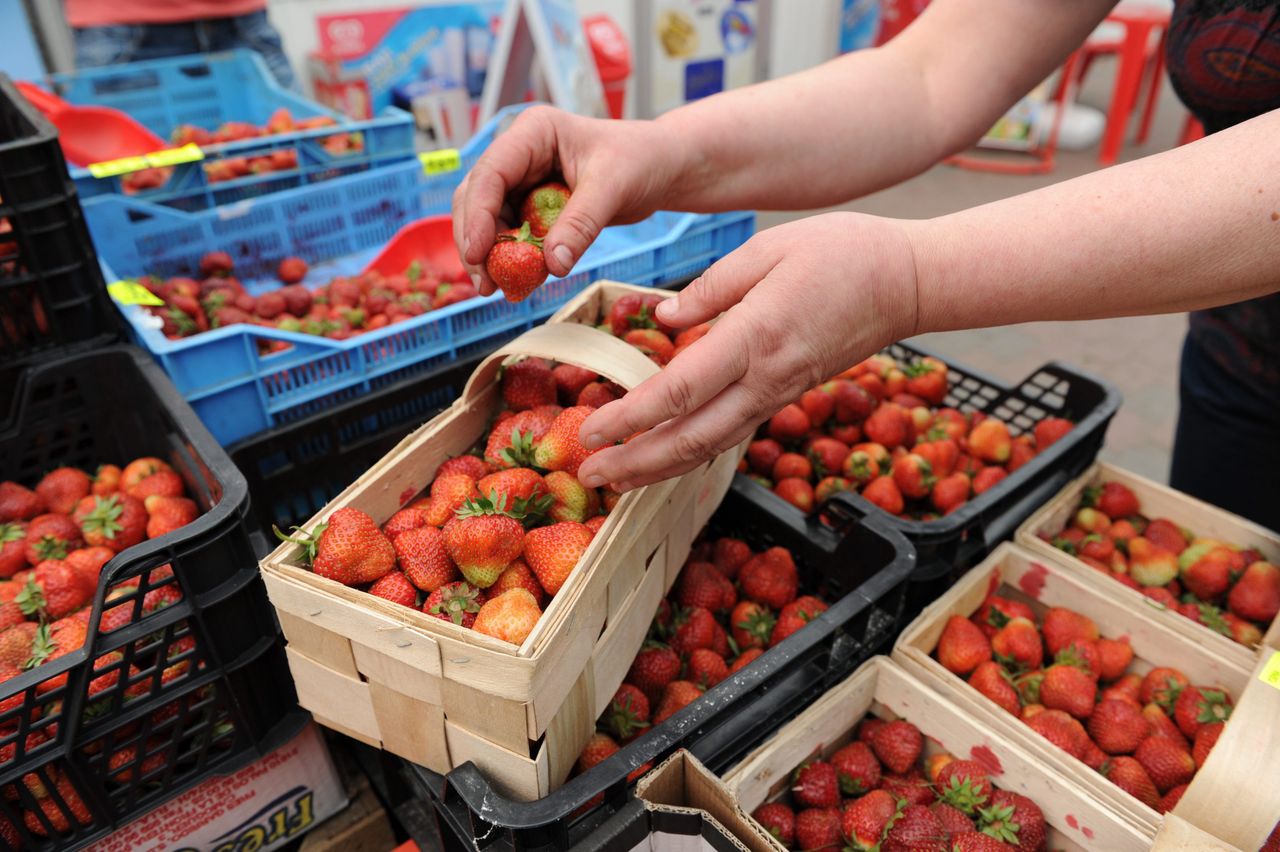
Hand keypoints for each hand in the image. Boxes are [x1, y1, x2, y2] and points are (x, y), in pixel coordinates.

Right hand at [452, 106, 690, 294]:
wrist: (661, 168)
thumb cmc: (641, 160)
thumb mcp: (612, 188)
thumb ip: (581, 225)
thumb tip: (552, 266)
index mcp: (534, 132)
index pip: (490, 173)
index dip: (478, 215)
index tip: (478, 254)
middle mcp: (520, 153)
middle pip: (477, 197)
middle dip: (476, 241)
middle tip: (485, 283)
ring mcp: (523, 179)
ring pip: (488, 219)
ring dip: (490, 254)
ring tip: (497, 288)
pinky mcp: (532, 204)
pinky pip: (512, 234)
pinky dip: (511, 258)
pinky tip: (518, 283)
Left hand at [575, 212, 922, 490]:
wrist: (908, 283)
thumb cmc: (842, 253)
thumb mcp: (769, 248)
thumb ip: (711, 286)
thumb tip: (661, 319)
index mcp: (754, 337)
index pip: (679, 391)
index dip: (631, 417)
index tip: (591, 430)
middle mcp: (765, 378)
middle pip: (691, 437)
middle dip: (635, 461)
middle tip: (588, 473)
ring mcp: (778, 393)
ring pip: (711, 446)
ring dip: (658, 468)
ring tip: (614, 479)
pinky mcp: (785, 395)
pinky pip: (730, 434)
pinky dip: (690, 454)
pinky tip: (662, 458)